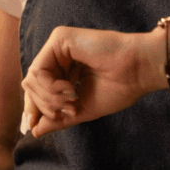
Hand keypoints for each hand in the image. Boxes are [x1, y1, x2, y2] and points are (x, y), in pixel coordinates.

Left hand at [21, 25, 164, 136]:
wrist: (138, 71)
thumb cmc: (119, 88)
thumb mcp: (81, 109)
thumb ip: (57, 118)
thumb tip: (34, 130)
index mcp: (66, 68)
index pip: (37, 89)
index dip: (34, 108)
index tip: (35, 126)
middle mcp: (59, 54)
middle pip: (30, 85)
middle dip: (45, 105)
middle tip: (69, 110)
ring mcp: (58, 45)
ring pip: (31, 79)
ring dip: (50, 98)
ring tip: (72, 100)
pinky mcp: (60, 38)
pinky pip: (38, 70)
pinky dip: (50, 87)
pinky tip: (70, 89)